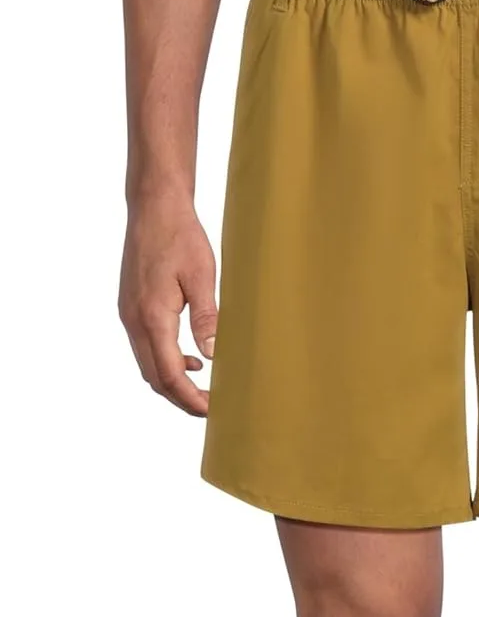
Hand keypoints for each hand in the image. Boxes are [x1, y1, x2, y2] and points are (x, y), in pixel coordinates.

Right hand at [119, 196, 217, 415]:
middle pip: (154, 378)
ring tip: (204, 389)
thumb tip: (212, 356)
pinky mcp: (131, 309)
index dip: (190, 398)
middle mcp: (134, 320)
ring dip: (173, 382)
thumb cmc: (180, 236)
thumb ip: (206, 318)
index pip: (169, 374)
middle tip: (212, 407)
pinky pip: (145, 348)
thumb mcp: (202, 276)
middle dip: (181, 398)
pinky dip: (165, 362)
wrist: (153, 206)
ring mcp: (128, 316)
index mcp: (152, 317)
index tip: (212, 410)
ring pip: (147, 366)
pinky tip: (191, 358)